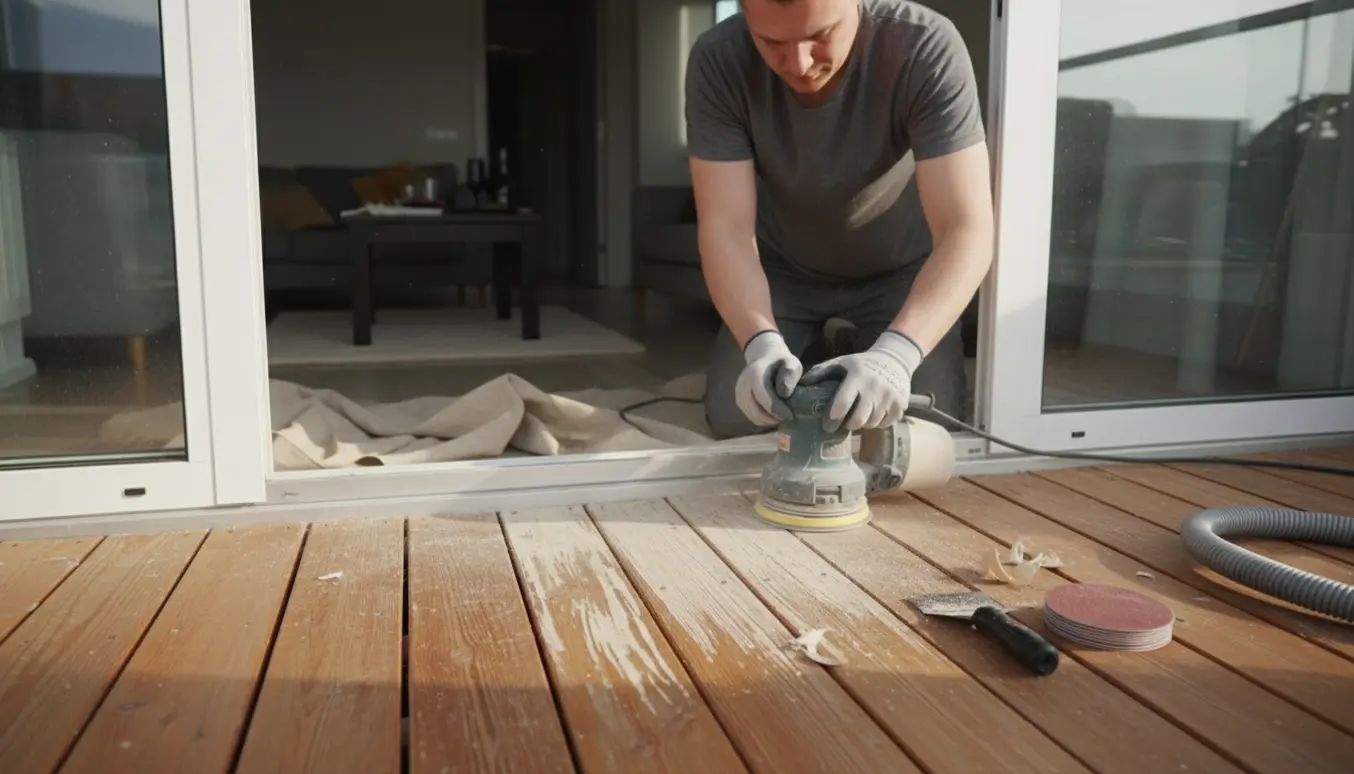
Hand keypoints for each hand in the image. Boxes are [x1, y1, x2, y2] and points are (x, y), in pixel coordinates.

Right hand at [735, 330, 802, 426]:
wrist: (764, 357)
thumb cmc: (780, 362)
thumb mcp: (791, 362)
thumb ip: (790, 374)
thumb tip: (783, 394)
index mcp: (755, 373)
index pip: (763, 397)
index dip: (777, 409)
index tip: (790, 415)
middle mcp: (743, 384)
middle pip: (756, 410)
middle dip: (773, 418)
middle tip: (787, 418)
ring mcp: (739, 393)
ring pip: (753, 416)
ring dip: (768, 420)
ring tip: (781, 416)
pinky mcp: (740, 401)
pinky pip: (751, 416)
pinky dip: (763, 419)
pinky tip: (773, 415)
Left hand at [799, 330, 923, 432]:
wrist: (894, 360)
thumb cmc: (861, 364)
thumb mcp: (842, 363)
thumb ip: (821, 372)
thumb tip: (800, 384)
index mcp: (857, 376)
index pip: (843, 402)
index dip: (833, 417)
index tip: (827, 426)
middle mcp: (875, 387)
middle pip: (858, 419)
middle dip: (848, 425)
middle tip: (843, 423)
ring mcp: (889, 397)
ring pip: (872, 423)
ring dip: (862, 424)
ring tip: (857, 417)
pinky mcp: (900, 405)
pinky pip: (886, 423)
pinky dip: (878, 423)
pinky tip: (872, 414)